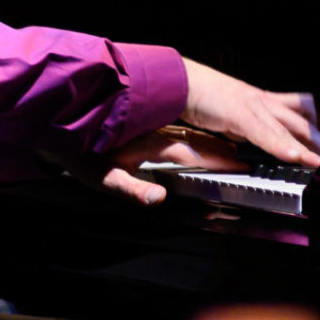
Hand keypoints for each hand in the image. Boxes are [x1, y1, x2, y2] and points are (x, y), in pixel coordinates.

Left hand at [48, 126, 244, 205]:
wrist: (57, 121)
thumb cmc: (75, 153)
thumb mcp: (97, 176)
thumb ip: (129, 187)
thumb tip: (157, 197)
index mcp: (149, 143)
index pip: (194, 154)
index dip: (221, 162)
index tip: (246, 166)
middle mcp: (157, 131)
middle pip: (203, 141)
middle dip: (231, 150)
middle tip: (262, 155)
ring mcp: (156, 126)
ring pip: (199, 133)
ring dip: (225, 139)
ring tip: (250, 144)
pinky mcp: (152, 125)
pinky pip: (189, 130)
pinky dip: (210, 136)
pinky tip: (220, 138)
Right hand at [180, 58, 319, 168]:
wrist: (179, 81)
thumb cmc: (199, 95)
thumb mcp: (229, 114)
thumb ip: (243, 130)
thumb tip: (249, 149)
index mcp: (260, 100)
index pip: (298, 113)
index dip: (315, 129)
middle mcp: (262, 100)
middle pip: (301, 120)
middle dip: (318, 141)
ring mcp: (253, 106)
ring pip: (288, 128)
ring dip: (307, 148)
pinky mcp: (239, 114)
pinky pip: (264, 133)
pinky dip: (281, 146)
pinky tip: (294, 157)